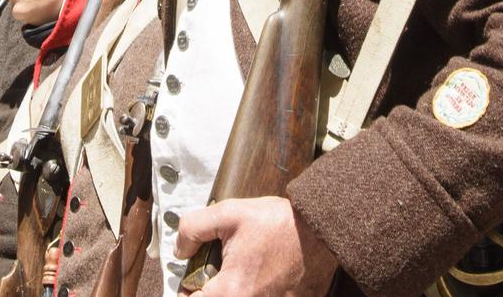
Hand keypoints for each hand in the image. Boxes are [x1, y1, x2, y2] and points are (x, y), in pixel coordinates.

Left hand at [173, 196, 338, 295]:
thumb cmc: (280, 223)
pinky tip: (262, 275)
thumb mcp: (230, 213)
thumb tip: (180, 251)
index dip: (187, 291)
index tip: (193, 279)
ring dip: (233, 289)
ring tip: (244, 270)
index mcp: (231, 292)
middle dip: (211, 290)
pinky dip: (256, 289)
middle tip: (217, 270)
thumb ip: (195, 229)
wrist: (322, 229)